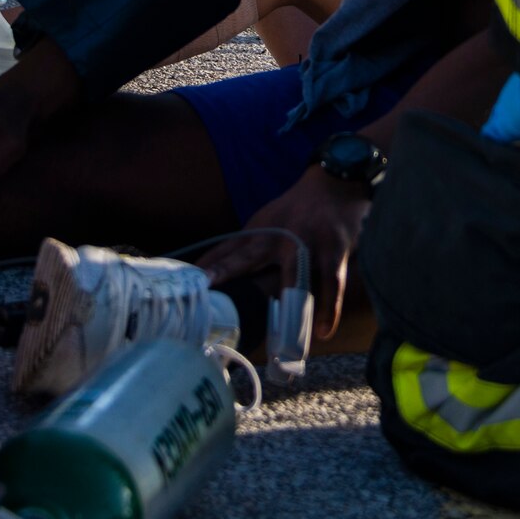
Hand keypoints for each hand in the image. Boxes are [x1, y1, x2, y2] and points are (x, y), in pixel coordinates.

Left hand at [197, 166, 369, 343]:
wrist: (334, 183)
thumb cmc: (296, 210)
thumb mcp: (266, 220)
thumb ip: (245, 247)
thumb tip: (214, 271)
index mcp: (258, 230)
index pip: (226, 249)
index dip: (207, 266)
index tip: (185, 283)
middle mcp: (278, 236)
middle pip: (248, 257)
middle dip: (227, 271)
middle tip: (207, 290)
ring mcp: (306, 242)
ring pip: (294, 277)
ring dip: (285, 304)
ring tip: (277, 334)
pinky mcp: (332, 251)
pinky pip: (330, 284)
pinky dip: (328, 308)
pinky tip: (322, 331)